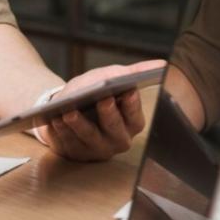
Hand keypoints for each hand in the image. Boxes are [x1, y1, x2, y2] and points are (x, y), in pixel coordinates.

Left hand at [35, 60, 163, 161]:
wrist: (64, 103)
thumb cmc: (93, 90)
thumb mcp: (112, 77)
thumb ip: (135, 72)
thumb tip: (163, 65)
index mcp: (131, 123)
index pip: (135, 116)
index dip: (132, 105)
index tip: (129, 91)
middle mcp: (117, 140)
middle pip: (115, 130)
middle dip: (109, 115)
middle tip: (103, 100)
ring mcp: (96, 150)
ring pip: (89, 138)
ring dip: (79, 124)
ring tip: (69, 111)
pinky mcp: (76, 154)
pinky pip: (69, 144)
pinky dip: (61, 132)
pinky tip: (55, 121)